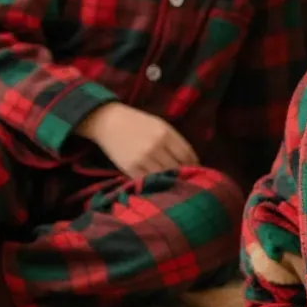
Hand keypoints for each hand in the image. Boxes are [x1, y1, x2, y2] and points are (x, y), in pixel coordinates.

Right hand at [76, 102, 198, 178]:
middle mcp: (156, 147)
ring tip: (174, 183)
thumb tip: (191, 160)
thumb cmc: (138, 122)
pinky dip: (155, 183)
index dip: (194, 164)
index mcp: (165, 133)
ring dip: (170, 180)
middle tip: (188, 180)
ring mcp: (143, 159)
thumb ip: (175, 141)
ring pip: (164, 176)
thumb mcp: (160, 125)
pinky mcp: (130, 168)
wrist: (109, 122)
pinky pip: (148, 180)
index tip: (197, 170)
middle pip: (177, 167)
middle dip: (184, 174)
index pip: (186, 154)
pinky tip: (158, 183)